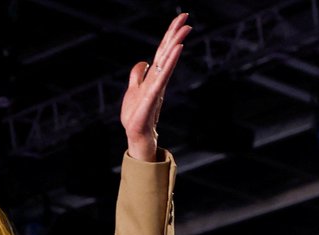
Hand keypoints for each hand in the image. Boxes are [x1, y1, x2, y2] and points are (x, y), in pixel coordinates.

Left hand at [120, 13, 191, 161]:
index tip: (181, 18)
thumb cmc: (135, 115)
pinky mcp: (152, 96)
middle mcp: (157, 79)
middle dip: (175, 33)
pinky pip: (162, 76)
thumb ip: (137, 75)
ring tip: (185, 29)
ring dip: (175, 45)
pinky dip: (170, 63)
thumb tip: (142, 61)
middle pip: (167, 52)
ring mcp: (156, 86)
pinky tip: (177, 51)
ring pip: (167, 62)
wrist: (136, 134)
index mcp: (153, 76)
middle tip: (186, 17)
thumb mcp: (132, 90)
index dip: (170, 34)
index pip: (162, 51)